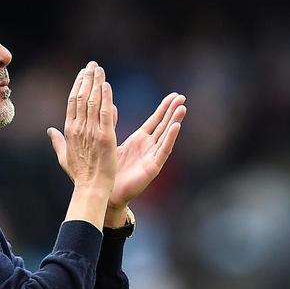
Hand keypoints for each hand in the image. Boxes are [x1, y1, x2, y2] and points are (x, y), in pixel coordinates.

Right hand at [47, 62, 117, 189]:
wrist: (91, 188)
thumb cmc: (79, 175)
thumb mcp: (64, 157)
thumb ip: (57, 142)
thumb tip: (49, 131)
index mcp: (69, 130)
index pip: (73, 102)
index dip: (78, 85)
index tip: (83, 73)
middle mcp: (79, 128)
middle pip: (82, 97)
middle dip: (87, 78)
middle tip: (93, 65)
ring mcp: (92, 132)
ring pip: (93, 101)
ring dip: (96, 83)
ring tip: (100, 69)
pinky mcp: (106, 137)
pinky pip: (106, 114)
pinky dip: (106, 98)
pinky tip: (107, 85)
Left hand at [108, 92, 185, 207]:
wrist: (107, 192)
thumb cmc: (109, 170)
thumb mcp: (110, 141)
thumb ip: (112, 123)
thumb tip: (109, 105)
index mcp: (140, 139)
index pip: (155, 120)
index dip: (164, 108)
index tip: (174, 95)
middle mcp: (149, 147)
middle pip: (164, 125)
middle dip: (173, 111)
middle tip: (182, 97)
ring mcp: (152, 157)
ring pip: (166, 136)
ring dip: (174, 121)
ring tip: (182, 108)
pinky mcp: (152, 168)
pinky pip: (163, 151)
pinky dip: (170, 138)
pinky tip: (176, 127)